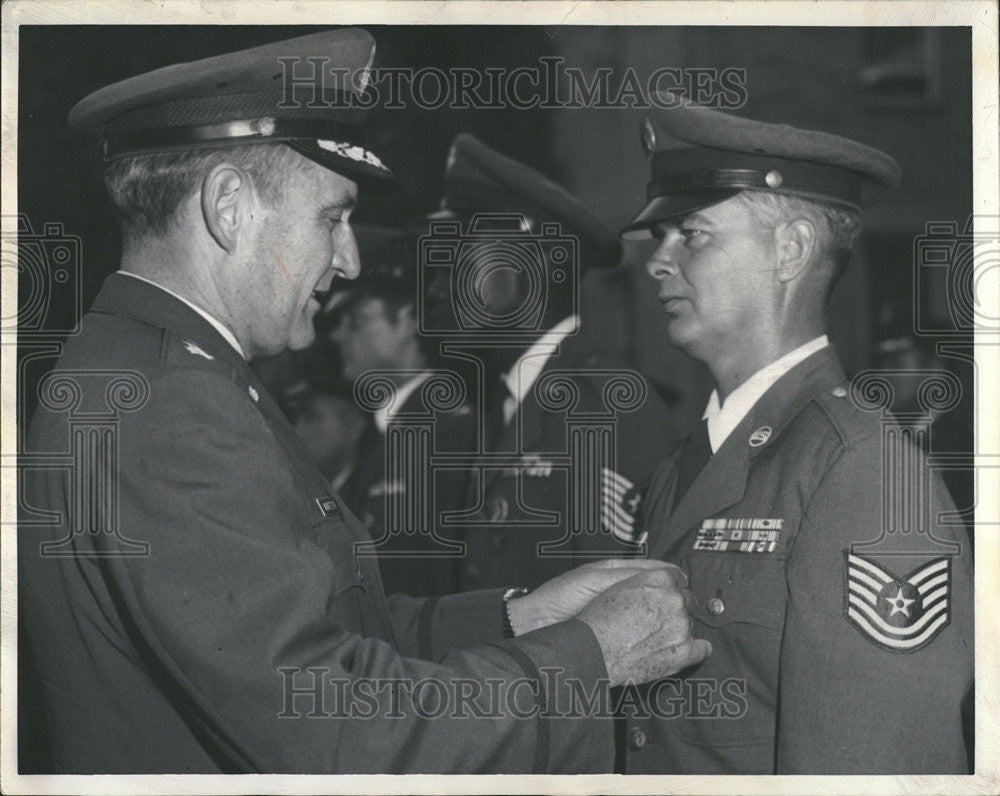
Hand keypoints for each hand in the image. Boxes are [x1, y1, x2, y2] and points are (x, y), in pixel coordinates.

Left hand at [506, 558, 671, 635]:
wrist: (536, 623)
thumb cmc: (560, 596)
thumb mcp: (594, 579)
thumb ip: (626, 577)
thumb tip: (662, 576)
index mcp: (616, 575)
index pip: (654, 571)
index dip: (672, 576)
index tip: (686, 583)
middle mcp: (621, 594)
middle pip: (657, 594)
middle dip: (673, 598)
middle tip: (689, 606)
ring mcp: (621, 616)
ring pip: (652, 615)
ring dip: (666, 618)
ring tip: (681, 621)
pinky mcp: (619, 636)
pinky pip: (642, 634)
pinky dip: (654, 635)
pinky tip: (663, 638)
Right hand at [577, 566, 710, 686]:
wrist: (594, 650)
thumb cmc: (600, 619)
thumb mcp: (620, 587)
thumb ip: (646, 582)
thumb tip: (660, 585)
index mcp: (660, 579)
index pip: (679, 579)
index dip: (672, 589)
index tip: (668, 596)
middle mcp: (674, 599)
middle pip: (687, 601)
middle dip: (677, 609)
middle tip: (659, 619)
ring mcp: (680, 626)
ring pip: (690, 624)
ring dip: (679, 629)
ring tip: (657, 637)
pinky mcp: (683, 652)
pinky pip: (701, 650)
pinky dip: (697, 650)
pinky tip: (692, 649)